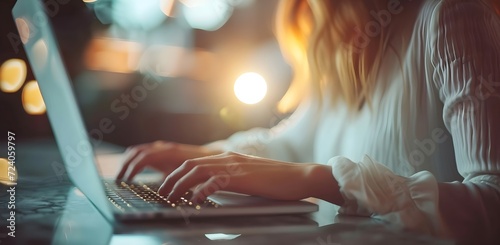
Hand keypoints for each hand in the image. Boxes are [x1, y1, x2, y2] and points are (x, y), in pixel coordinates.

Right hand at [116, 141, 221, 180]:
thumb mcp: (188, 177)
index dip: (133, 169)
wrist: (211, 155)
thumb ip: (176, 184)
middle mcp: (163, 147)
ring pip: (137, 150)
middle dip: (125, 166)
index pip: (143, 158)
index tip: (126, 181)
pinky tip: (132, 169)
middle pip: (136, 152)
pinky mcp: (161, 149)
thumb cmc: (200, 168)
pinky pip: (142, 150)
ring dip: (127, 161)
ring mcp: (161, 146)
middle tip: (119, 180)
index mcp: (168, 153)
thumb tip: (168, 195)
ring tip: (122, 175)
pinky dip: (134, 158)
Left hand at [157, 152, 342, 203]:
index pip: (195, 161)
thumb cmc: (276, 179)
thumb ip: (231, 177)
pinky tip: (195, 200)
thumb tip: (215, 187)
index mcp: (228, 157)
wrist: (299, 176)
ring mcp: (234, 166)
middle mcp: (228, 158)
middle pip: (190, 164)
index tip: (168, 185)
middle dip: (173, 178)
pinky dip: (201, 190)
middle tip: (163, 193)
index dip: (178, 173)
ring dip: (180, 184)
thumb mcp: (249, 175)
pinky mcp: (241, 177)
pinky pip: (215, 182)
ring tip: (171, 197)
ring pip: (197, 170)